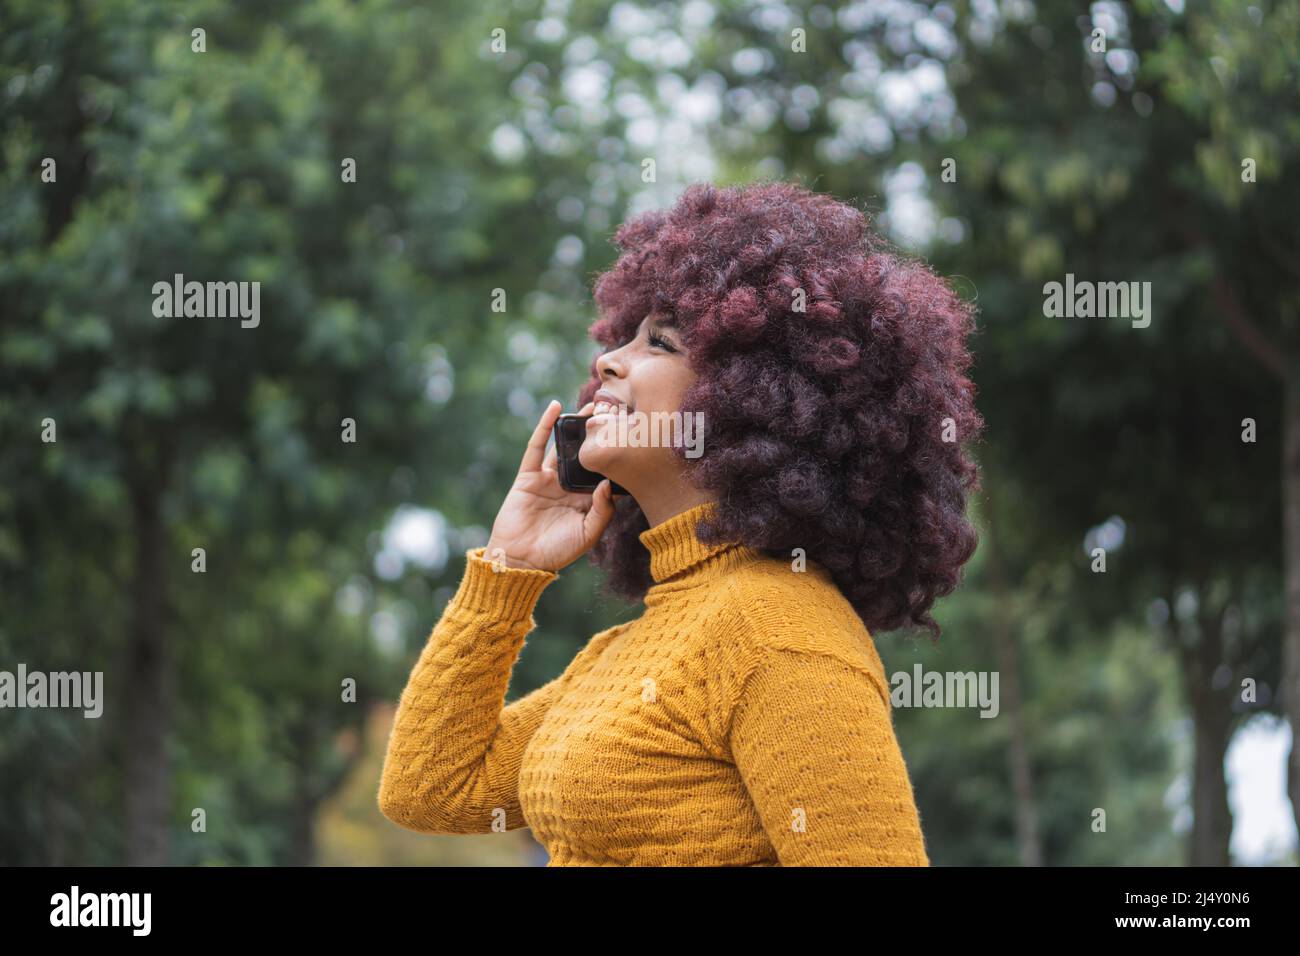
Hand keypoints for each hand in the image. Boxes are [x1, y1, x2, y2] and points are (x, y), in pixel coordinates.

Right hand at [483, 400, 618, 572]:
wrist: (521, 561)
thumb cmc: (556, 553)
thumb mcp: (587, 535)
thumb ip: (602, 511)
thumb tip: (608, 483)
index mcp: (585, 500)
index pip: (603, 472)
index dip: (614, 455)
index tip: (631, 435)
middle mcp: (568, 486)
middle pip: (586, 454)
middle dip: (599, 434)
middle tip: (617, 411)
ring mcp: (548, 479)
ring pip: (564, 445)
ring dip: (576, 424)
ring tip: (593, 404)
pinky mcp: (528, 476)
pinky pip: (536, 447)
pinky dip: (544, 426)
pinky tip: (556, 407)